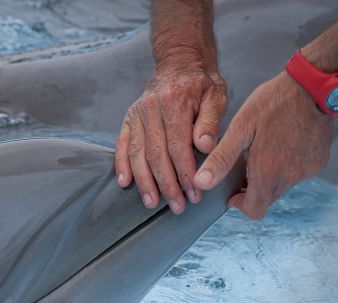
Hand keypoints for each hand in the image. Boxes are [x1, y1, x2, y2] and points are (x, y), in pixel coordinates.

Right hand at [115, 64, 226, 213]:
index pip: (178, 146)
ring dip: (145, 181)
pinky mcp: (129, 117)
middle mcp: (151, 108)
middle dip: (167, 184)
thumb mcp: (216, 96)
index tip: (194, 193)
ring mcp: (137, 113)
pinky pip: (122, 143)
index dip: (185, 173)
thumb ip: (211, 122)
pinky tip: (124, 182)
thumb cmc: (202, 83)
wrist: (180, 62)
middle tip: (178, 206)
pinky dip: (121, 164)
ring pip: (137, 153)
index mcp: (175, 103)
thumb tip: (205, 146)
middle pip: (156, 154)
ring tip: (153, 203)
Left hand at [193, 72, 333, 219]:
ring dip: (272, 175)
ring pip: (283, 185)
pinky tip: (285, 142)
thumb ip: (221, 158)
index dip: (240, 204)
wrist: (313, 85)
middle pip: (268, 199)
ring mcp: (307, 170)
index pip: (254, 210)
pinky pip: (299, 172)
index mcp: (268, 172)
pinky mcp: (319, 161)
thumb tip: (201, 182)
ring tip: (265, 148)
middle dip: (254, 189)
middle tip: (246, 164)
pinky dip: (289, 165)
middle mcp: (290, 177)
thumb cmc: (274, 102)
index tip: (233, 192)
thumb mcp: (241, 127)